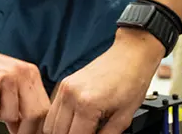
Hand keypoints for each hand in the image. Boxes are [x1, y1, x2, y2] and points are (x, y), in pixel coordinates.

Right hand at [0, 49, 48, 133]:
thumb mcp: (13, 83)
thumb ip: (23, 103)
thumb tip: (28, 129)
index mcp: (31, 74)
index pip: (44, 108)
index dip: (37, 126)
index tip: (30, 132)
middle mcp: (22, 72)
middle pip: (34, 113)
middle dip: (24, 128)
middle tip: (13, 130)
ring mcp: (7, 75)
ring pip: (11, 115)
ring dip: (1, 117)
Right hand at [45, 29, 159, 133]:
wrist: (130, 55)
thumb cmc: (132, 80)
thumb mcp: (124, 117)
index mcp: (87, 104)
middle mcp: (70, 95)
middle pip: (58, 133)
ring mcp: (65, 88)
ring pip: (49, 124)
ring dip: (61, 132)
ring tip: (79, 132)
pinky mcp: (64, 83)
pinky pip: (52, 111)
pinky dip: (59, 122)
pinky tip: (73, 124)